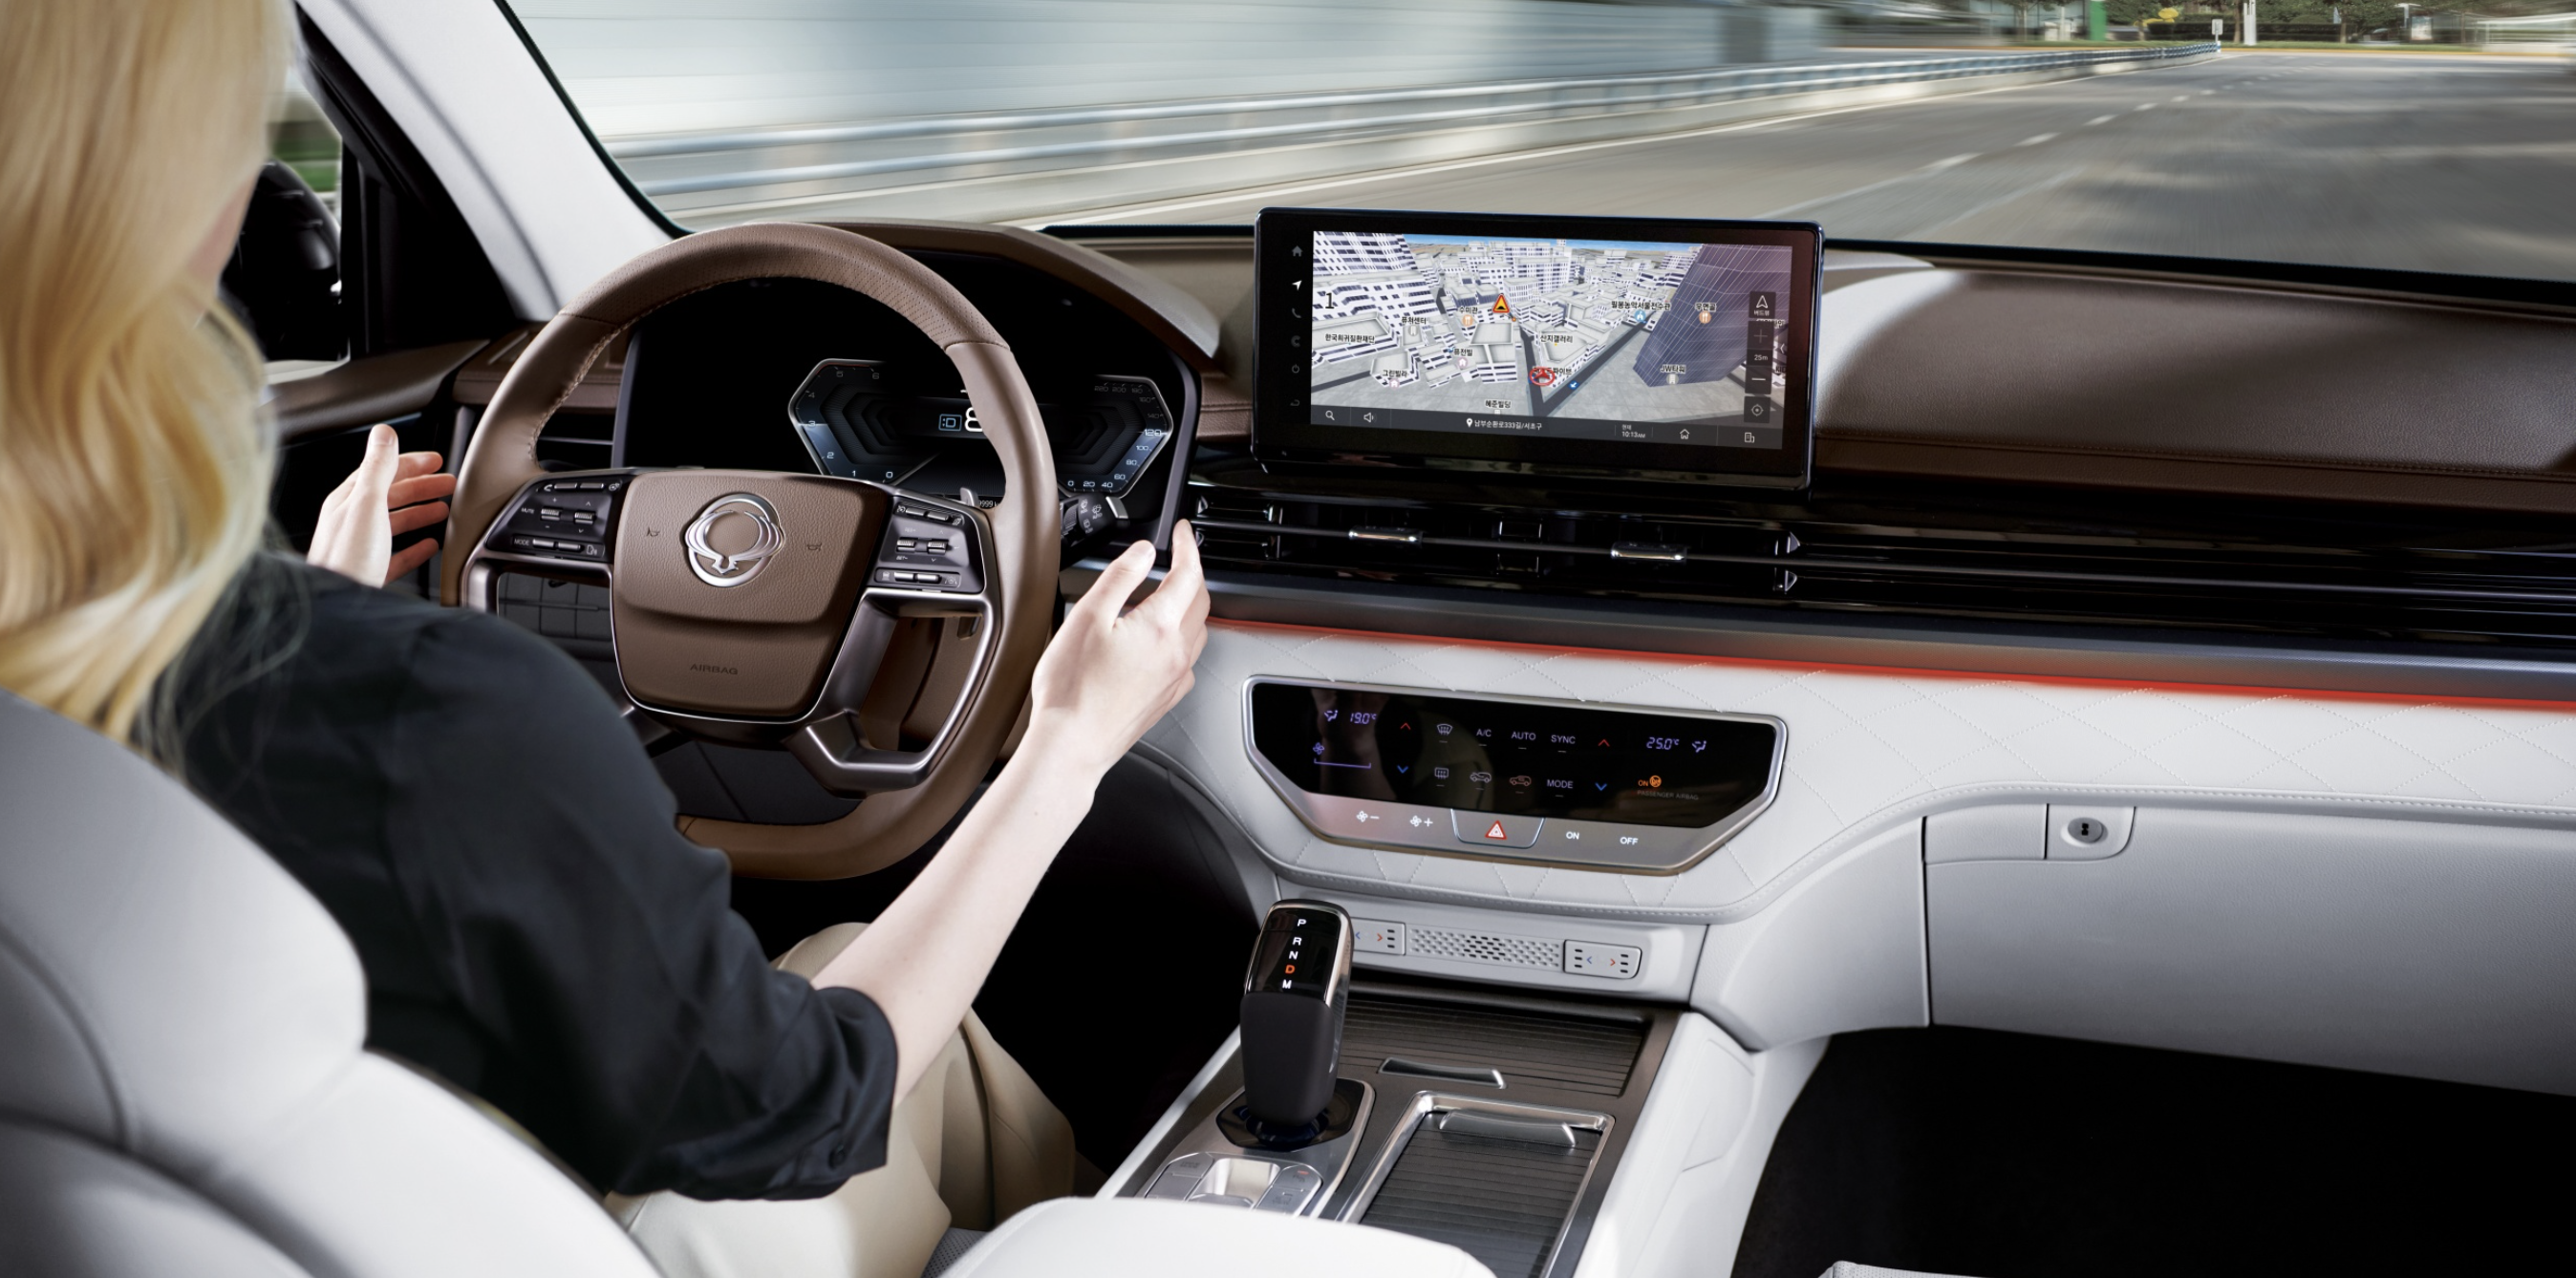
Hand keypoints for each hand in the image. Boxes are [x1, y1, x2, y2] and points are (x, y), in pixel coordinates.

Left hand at [307, 424, 456, 585]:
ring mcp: (362, 546)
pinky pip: (397, 554)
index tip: (436, 460)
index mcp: (350, 500)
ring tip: (442, 509)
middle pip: (392, 495)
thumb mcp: (367, 505)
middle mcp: (353, 520)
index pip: (383, 471)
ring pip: (396, 522)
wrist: (335, 604)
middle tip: (447, 482)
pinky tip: (429, 546)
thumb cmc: (347, 558)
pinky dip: (416, 546)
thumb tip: (384, 433)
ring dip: (421, 512)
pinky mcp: (371, 571)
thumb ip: (378, 468)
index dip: (411, 462)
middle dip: (421, 486)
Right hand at [1022, 521, 1210, 776]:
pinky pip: (1187, 659)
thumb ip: (1120, 577)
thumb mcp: (1087, 616)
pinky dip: (1182, 639)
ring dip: (1190, 606)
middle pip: (1200, 601)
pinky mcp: (1167, 698)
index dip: (1188, 546)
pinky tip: (1160, 641)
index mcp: (1160, 627)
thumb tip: (1143, 553)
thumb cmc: (1072, 689)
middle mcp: (1177, 653)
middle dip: (1192, 574)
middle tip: (1177, 558)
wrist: (1072, 745)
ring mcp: (1176, 678)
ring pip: (1198, 631)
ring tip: (1167, 595)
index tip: (1184, 532)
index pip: (1188, 573)